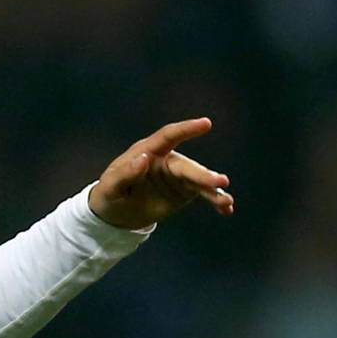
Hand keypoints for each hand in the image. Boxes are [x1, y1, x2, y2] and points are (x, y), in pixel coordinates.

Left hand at [88, 117, 234, 229]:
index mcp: (148, 151)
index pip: (169, 136)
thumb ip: (125, 173)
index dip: (187, 129)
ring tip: (226, 201)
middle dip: (204, 175)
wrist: (116, 213)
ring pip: (200, 181)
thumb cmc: (109, 194)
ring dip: (213, 190)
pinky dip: (215, 201)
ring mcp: (178, 176)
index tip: (206, 124)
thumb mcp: (110, 187)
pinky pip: (203, 194)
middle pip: (188, 166)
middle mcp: (167, 161)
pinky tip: (227, 209)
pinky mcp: (184, 192)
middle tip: (220, 182)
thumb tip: (144, 158)